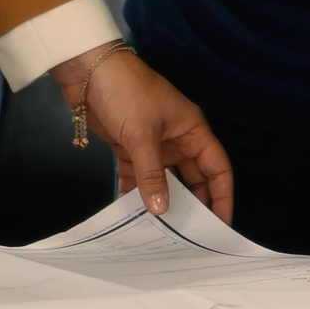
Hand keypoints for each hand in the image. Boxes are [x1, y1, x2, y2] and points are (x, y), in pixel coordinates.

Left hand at [55, 44, 234, 224]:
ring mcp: (152, 145)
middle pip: (192, 179)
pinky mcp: (129, 148)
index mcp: (192, 131)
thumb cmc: (126, 92)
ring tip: (160, 233)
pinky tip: (130, 215)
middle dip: (191, 205)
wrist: (87, 70)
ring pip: (163, 181)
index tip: (220, 225)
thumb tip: (162, 210)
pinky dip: (135, 193)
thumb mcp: (142, 135)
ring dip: (161, 202)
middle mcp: (177, 140)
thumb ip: (152, 175)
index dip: (222, 196)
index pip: (217, 168)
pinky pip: (138, 177)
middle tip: (189, 238)